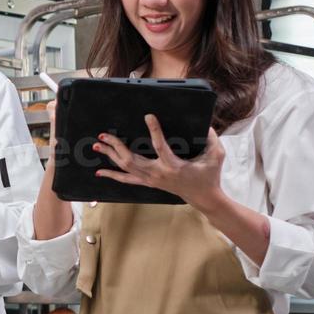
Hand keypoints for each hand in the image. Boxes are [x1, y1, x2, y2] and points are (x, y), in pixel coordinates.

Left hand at [93, 114, 225, 207]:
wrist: (203, 197)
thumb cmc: (209, 175)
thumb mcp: (216, 156)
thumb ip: (212, 139)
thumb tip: (205, 124)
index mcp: (173, 165)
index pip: (160, 146)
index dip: (154, 130)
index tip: (148, 116)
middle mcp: (158, 173)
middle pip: (131, 160)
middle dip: (115, 146)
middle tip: (103, 135)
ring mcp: (151, 179)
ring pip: (125, 168)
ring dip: (110, 156)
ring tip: (97, 145)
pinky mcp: (149, 182)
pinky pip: (127, 180)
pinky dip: (113, 175)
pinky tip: (99, 171)